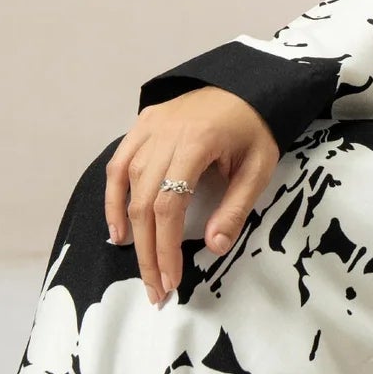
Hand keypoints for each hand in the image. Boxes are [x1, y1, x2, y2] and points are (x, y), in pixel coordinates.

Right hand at [105, 87, 280, 305]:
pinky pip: (119, 164)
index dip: (166, 246)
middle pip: (144, 201)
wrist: (248, 86)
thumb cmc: (256, 129)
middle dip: (148, 250)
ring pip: (128, 183)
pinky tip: (118, 229)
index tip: (172, 279)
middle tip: (155, 287)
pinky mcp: (142, 123)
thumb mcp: (258, 168)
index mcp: (197, 142)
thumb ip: (235, 207)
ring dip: (130, 229)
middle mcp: (166, 133)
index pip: (170, 204)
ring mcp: (150, 126)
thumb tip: (214, 247)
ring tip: (141, 265)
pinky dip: (114, 198)